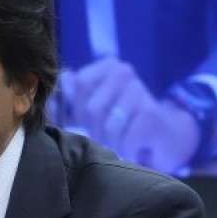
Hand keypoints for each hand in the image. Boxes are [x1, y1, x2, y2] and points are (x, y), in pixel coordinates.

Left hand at [69, 58, 199, 172]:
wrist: (163, 136)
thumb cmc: (121, 123)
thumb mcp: (90, 112)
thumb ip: (70, 103)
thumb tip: (53, 96)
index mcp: (106, 66)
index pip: (78, 84)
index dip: (76, 109)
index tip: (82, 123)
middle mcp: (124, 71)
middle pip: (92, 107)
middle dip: (94, 131)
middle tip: (101, 140)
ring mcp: (140, 90)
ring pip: (109, 124)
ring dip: (110, 144)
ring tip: (114, 148)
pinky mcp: (152, 113)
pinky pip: (126, 138)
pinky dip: (125, 151)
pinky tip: (129, 151)